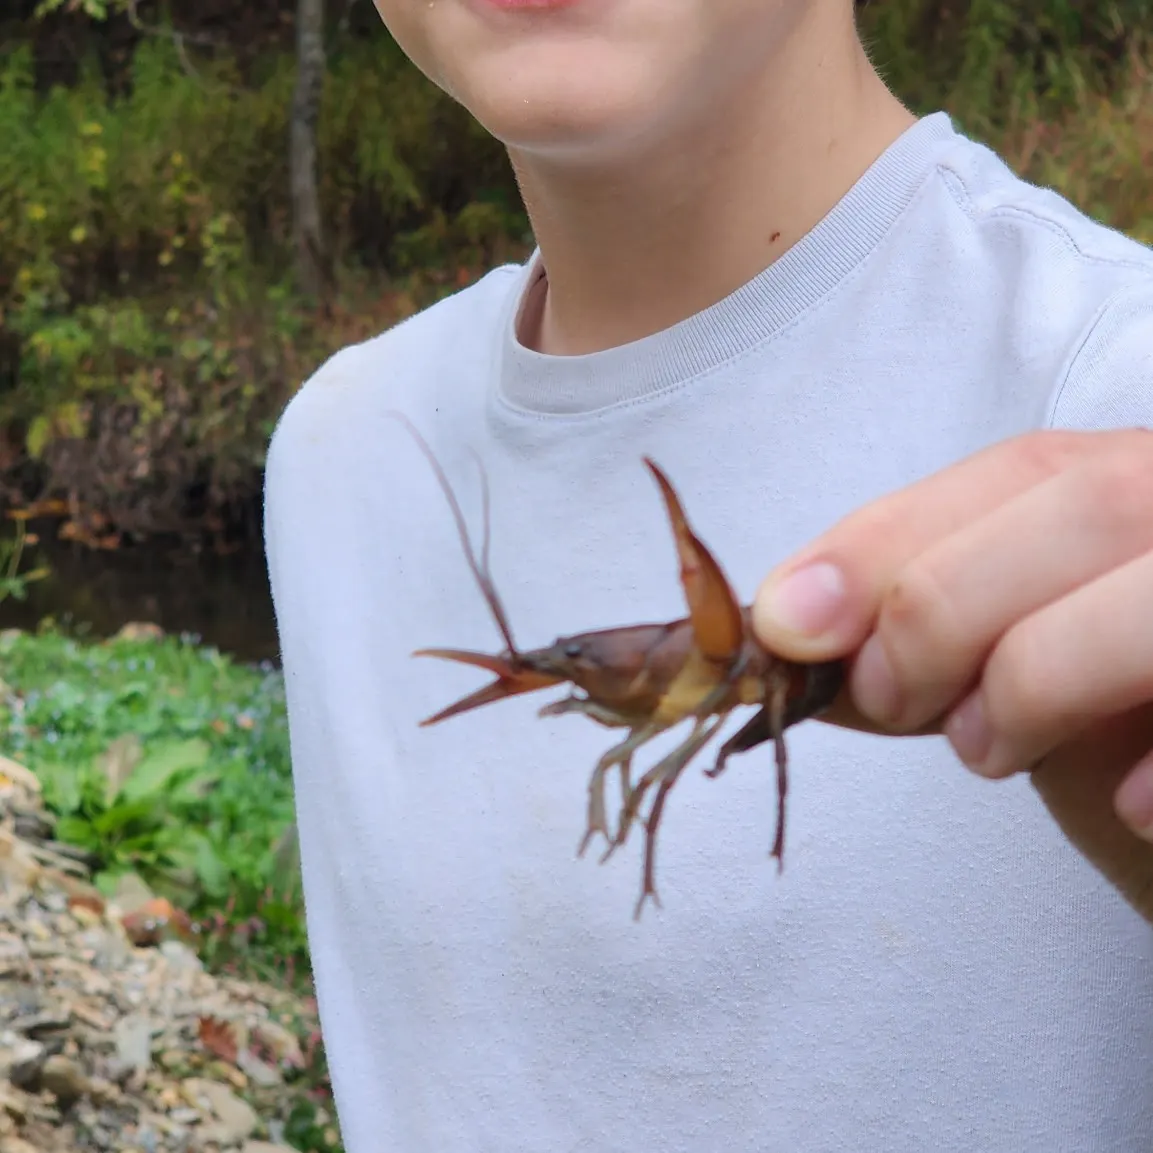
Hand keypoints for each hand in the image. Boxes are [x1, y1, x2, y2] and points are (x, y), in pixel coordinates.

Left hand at [751, 429, 1152, 917]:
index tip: (788, 621)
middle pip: (1086, 504)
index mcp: (1146, 484)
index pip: (1021, 469)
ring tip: (987, 750)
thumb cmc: (1116, 724)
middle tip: (890, 700)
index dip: (892, 537)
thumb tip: (786, 637)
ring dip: (1038, 677)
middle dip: (946, 608)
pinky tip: (1128, 807)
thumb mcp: (1004, 663)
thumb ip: (908, 641)